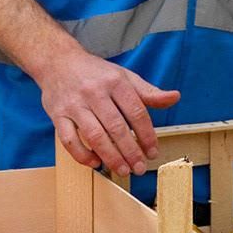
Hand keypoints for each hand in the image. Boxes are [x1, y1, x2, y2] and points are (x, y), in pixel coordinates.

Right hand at [34, 47, 179, 177]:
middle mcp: (94, 93)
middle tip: (140, 168)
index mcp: (115, 82)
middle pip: (116, 127)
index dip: (147, 135)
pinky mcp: (57, 115)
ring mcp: (74, 105)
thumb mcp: (124, 77)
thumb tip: (175, 98)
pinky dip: (82, 155)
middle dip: (130, 151)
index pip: (136, 112)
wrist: (58, 61)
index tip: (153, 152)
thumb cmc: (96, 73)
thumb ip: (148, 92)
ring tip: (122, 170)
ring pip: (94, 136)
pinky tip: (95, 162)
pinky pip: (68, 140)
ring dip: (110, 157)